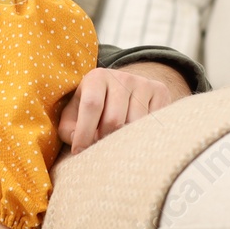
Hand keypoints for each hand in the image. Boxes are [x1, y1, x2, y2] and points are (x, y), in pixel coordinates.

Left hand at [59, 65, 182, 154]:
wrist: (125, 88)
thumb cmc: (94, 106)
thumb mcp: (75, 113)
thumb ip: (68, 129)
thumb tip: (79, 143)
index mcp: (96, 77)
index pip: (92, 105)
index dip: (84, 132)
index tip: (79, 151)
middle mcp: (122, 77)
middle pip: (114, 119)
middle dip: (104, 139)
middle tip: (100, 148)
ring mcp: (143, 83)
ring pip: (135, 124)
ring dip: (123, 140)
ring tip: (116, 142)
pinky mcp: (160, 92)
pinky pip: (152, 123)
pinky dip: (142, 135)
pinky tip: (134, 135)